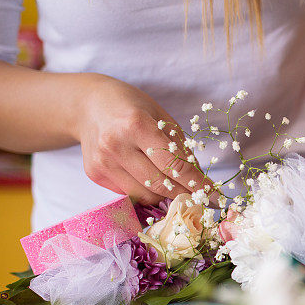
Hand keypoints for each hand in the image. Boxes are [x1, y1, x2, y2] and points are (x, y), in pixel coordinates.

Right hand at [76, 75, 207, 204]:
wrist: (88, 106)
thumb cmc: (132, 108)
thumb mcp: (161, 117)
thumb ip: (179, 148)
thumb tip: (198, 181)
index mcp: (136, 124)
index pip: (174, 165)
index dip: (198, 184)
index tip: (215, 197)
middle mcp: (115, 145)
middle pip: (160, 184)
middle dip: (185, 194)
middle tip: (201, 198)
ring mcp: (103, 162)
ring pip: (145, 195)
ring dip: (165, 196)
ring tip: (175, 187)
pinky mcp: (95, 174)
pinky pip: (129, 193)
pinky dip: (146, 191)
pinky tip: (148, 178)